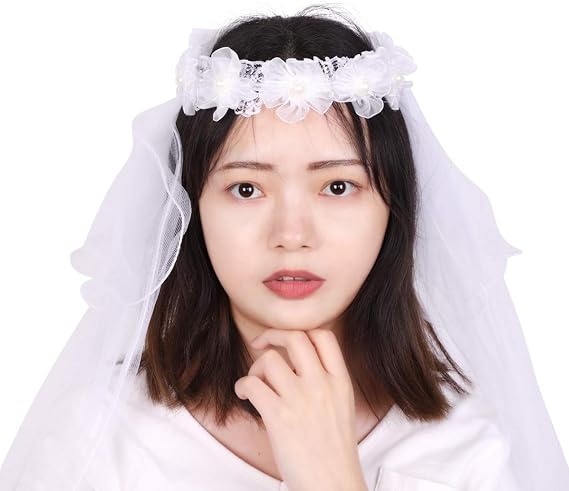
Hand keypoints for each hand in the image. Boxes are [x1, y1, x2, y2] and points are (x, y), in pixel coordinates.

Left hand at [234, 328, 367, 490]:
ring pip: (269, 360)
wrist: (333, 484)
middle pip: (295, 337)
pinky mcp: (279, 417)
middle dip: (272, 335)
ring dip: (255, 368)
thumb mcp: (342, 406)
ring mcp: (301, 399)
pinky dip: (242, 386)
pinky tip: (246, 396)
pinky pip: (251, 383)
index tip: (286, 340)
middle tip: (261, 344)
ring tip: (256, 383)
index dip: (301, 330)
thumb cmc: (334, 451)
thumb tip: (297, 363)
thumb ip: (326, 381)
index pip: (323, 336)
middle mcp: (322, 385)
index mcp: (340, 381)